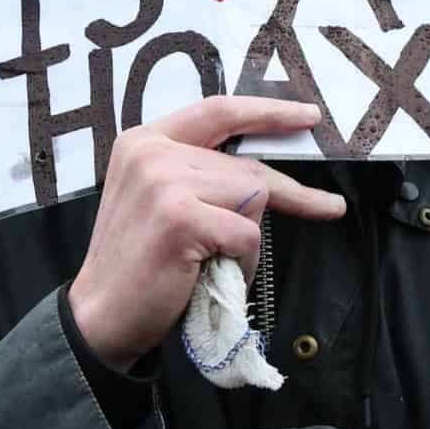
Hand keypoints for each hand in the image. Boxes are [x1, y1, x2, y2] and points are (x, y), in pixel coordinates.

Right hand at [66, 97, 348, 371]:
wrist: (100, 317)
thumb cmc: (137, 267)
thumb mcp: (157, 201)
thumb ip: (195, 174)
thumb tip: (261, 174)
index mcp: (143, 142)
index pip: (217, 112)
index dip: (268, 111)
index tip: (308, 117)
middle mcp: (151, 152)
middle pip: (245, 166)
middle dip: (291, 194)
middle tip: (329, 207)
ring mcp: (164, 181)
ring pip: (253, 197)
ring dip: (247, 240)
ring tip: (215, 264)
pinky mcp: (181, 217)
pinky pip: (247, 234)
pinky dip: (242, 264)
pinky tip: (212, 277)